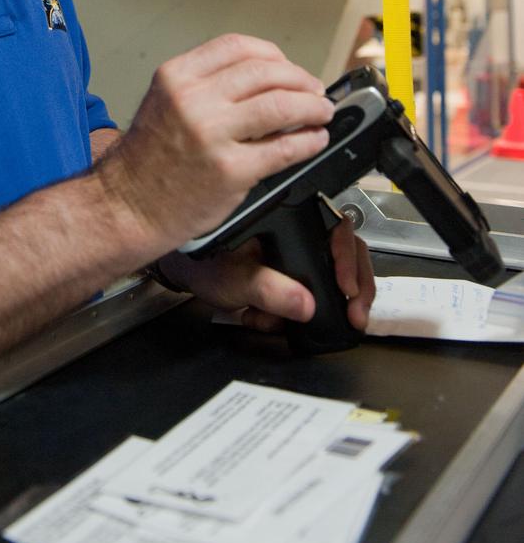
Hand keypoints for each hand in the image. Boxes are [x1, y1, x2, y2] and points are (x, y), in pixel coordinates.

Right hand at [99, 34, 334, 256]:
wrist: (129, 205)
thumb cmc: (149, 159)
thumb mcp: (166, 102)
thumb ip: (208, 85)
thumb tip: (268, 79)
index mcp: (176, 76)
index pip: (238, 46)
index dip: (274, 55)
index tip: (288, 67)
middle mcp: (192, 99)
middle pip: (265, 72)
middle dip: (300, 79)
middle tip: (314, 90)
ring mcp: (212, 134)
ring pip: (281, 105)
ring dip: (312, 106)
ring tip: (322, 112)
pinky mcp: (230, 170)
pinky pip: (284, 148)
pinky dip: (308, 141)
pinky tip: (314, 140)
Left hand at [154, 216, 375, 331]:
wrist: (187, 273)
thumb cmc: (204, 262)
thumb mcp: (234, 279)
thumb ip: (268, 291)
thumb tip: (304, 304)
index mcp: (288, 218)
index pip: (337, 229)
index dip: (349, 259)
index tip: (347, 289)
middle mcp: (299, 229)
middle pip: (349, 250)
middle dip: (355, 285)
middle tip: (354, 313)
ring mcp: (302, 249)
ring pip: (339, 271)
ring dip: (332, 302)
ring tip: (306, 324)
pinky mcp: (298, 271)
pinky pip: (321, 290)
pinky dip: (311, 311)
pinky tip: (283, 321)